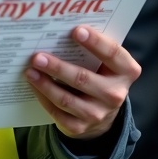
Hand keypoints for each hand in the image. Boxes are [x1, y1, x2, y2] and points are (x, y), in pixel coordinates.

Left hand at [24, 26, 139, 139]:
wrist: (102, 113)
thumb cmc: (101, 75)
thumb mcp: (106, 63)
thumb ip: (94, 48)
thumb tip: (62, 31)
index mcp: (127, 72)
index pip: (113, 54)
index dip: (96, 42)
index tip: (76, 30)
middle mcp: (115, 95)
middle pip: (84, 78)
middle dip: (58, 67)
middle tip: (38, 56)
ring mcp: (98, 114)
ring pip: (66, 99)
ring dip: (45, 84)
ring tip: (30, 70)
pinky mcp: (80, 127)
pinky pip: (57, 112)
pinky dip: (43, 97)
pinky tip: (34, 85)